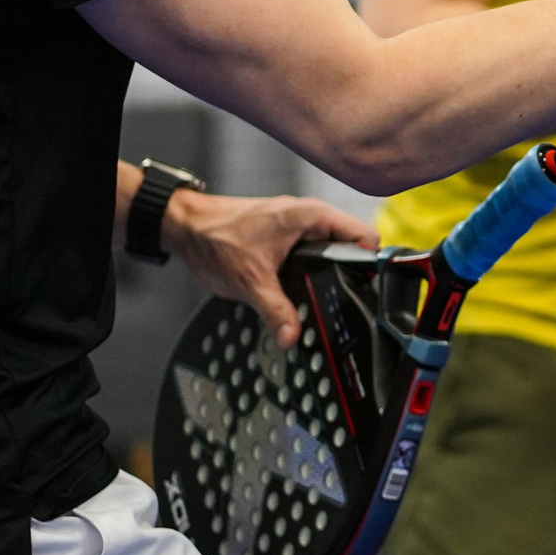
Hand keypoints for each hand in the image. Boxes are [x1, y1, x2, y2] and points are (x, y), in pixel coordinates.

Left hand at [164, 190, 378, 348]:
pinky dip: (310, 272)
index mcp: (313, 217)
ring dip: (326, 275)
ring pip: (330, 252)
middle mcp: (310, 217)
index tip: (366, 292)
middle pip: (351, 248)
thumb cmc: (215, 237)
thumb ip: (276, 312)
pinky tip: (301, 292)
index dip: (371, 266)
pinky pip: (312, 254)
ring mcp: (299, 226)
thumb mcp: (250, 282)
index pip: (365, 237)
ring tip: (321, 301)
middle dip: (347, 276)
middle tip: (341, 304)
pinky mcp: (286, 235)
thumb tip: (293, 337)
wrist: (185, 226)